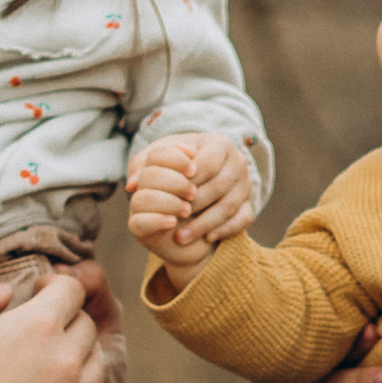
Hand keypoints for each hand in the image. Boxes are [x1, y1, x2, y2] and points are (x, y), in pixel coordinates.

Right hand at [0, 270, 105, 382]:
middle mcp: (65, 361)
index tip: (39, 292)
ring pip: (97, 367)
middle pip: (88, 328)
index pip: (72, 290)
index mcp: (40, 325)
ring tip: (57, 362)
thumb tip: (5, 291)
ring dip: (81, 358)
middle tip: (45, 328)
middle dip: (69, 319)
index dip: (56, 285)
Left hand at [128, 131, 253, 268]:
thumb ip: (142, 165)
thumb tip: (132, 184)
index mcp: (219, 143)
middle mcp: (238, 162)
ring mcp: (246, 185)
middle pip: (219, 186)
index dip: (189, 181)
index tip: (170, 195)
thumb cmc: (175, 164)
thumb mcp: (158, 158)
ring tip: (181, 237)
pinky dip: (225, 230)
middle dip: (194, 205)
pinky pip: (242, 219)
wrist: (199, 176)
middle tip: (173, 219)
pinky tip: (206, 238)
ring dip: (204, 224)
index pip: (207, 163)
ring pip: (229, 206)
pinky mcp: (249, 204)